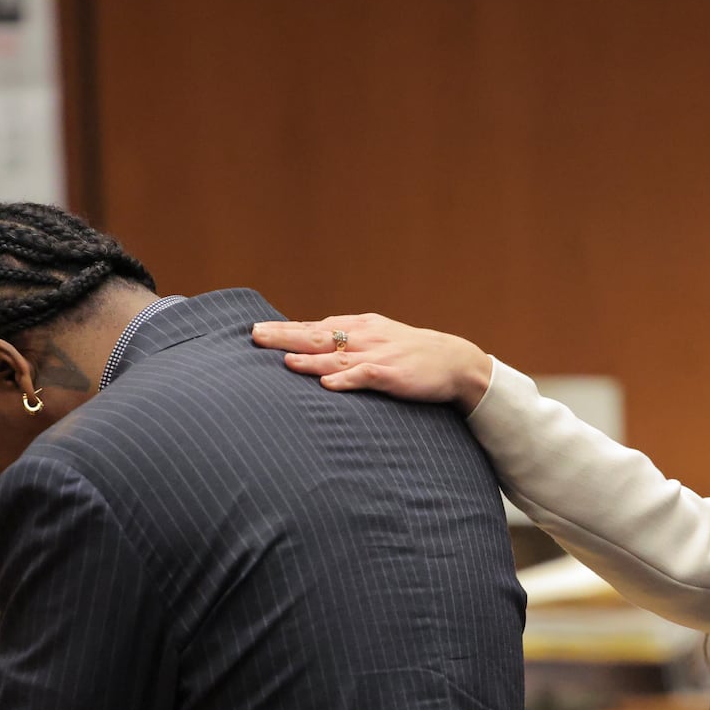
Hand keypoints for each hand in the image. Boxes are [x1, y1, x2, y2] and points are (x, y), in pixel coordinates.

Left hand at [251, 313, 493, 412]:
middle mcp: (364, 336)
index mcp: (358, 326)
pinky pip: (366, 375)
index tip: (256, 329)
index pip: (314, 325)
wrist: (454, 361)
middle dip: (285, 336)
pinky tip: (328, 383)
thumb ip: (346, 339)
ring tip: (284, 361)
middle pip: (318, 335)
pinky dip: (346, 378)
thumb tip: (312, 344)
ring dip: (309, 359)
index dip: (285, 328)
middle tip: (256, 336)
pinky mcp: (392, 373)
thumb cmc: (411, 353)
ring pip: (337, 356)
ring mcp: (378, 354)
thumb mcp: (377, 338)